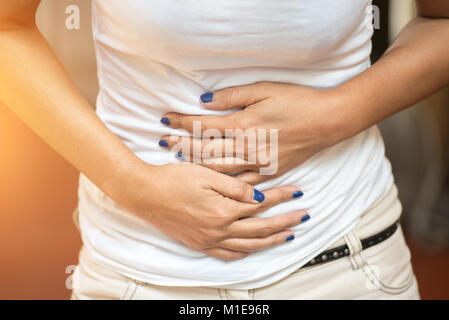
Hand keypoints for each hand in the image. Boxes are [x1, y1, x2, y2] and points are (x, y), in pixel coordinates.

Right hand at [114, 161, 309, 260]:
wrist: (144, 194)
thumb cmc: (173, 179)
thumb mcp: (206, 175)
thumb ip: (235, 187)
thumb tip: (261, 195)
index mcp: (223, 211)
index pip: (261, 204)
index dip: (282, 197)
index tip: (298, 192)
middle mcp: (219, 230)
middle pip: (261, 228)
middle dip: (286, 221)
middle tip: (304, 216)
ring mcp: (209, 240)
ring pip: (249, 245)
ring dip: (272, 240)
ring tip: (289, 235)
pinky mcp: (200, 244)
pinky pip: (228, 255)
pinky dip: (246, 252)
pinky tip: (255, 248)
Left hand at [158, 81, 339, 183]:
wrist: (326, 121)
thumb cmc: (296, 101)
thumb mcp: (264, 90)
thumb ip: (232, 97)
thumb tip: (204, 101)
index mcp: (244, 124)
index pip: (204, 125)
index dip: (181, 122)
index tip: (165, 120)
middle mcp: (247, 147)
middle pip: (205, 149)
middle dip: (181, 145)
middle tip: (162, 143)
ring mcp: (258, 163)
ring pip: (218, 168)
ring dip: (194, 163)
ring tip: (176, 159)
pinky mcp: (269, 172)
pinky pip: (240, 183)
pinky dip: (221, 182)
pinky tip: (208, 181)